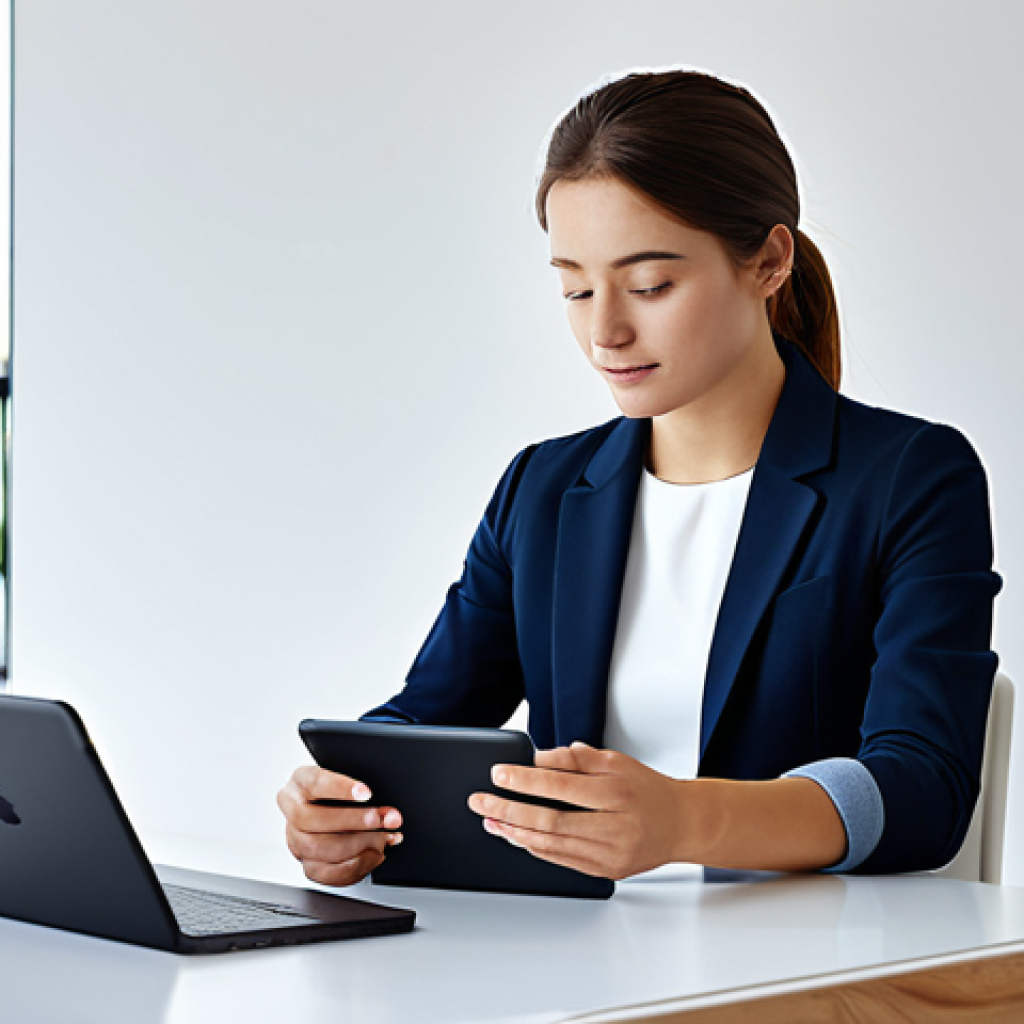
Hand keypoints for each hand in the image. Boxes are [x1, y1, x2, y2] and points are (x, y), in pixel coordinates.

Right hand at [276, 765, 402, 886]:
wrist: (334, 811)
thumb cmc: (345, 792)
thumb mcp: (349, 779)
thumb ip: (359, 788)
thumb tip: (383, 805)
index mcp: (301, 781)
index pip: (314, 782)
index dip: (341, 788)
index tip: (367, 793)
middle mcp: (293, 810)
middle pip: (312, 819)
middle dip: (352, 821)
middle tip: (379, 819)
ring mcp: (297, 840)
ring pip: (318, 848)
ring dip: (358, 844)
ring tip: (383, 837)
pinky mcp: (308, 864)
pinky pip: (327, 872)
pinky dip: (357, 865)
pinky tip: (375, 854)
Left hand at [467, 742, 685, 879]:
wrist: (680, 823)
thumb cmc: (647, 789)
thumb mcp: (616, 761)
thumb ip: (576, 759)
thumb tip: (538, 758)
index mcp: (617, 792)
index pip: (561, 786)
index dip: (525, 781)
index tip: (498, 774)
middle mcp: (615, 826)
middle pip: (551, 821)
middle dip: (509, 810)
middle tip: (480, 801)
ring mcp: (610, 854)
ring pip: (552, 845)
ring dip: (515, 833)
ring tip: (491, 820)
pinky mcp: (606, 871)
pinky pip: (562, 860)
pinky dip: (535, 848)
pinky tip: (518, 836)